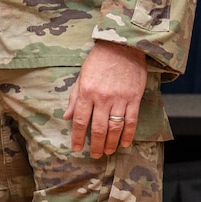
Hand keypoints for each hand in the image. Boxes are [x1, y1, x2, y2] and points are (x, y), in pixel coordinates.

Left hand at [65, 40, 147, 156]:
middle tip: (95, 155)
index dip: (78, 138)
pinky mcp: (134, 98)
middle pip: (98, 128)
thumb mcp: (81, 76)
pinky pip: (131, 120)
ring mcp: (119, 99)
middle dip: (96, 145)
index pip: (81, 121)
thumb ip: (75, 98)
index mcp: (87, 92)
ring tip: (109, 151)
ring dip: (111, 142)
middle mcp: (102, 98)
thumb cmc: (99, 60)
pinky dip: (128, 134)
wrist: (122, 46)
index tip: (77, 148)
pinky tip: (125, 142)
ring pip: (115, 127)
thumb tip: (67, 117)